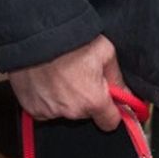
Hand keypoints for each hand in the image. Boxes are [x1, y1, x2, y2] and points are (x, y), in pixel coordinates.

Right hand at [8, 35, 127, 131]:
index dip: (111, 112)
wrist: (33, 34)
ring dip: (64, 99)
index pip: (110, 122)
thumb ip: (117, 78)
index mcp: (93, 100)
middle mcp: (72, 111)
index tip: (108, 104)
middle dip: (86, 100)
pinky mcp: (32, 108)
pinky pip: (44, 109)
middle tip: (78, 77)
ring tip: (59, 76)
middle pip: (85, 114)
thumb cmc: (68, 40)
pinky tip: (46, 81)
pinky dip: (46, 99)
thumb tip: (126, 95)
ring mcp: (49, 111)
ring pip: (64, 112)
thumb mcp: (104, 51)